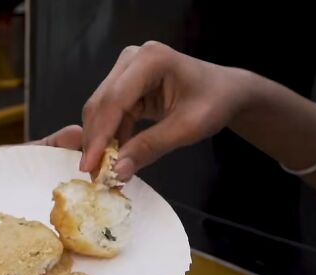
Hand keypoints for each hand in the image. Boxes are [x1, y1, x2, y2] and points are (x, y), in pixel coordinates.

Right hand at [78, 41, 251, 180]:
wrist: (227, 91)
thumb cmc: (215, 103)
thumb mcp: (187, 128)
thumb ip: (151, 147)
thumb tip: (117, 171)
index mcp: (151, 60)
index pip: (115, 100)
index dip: (100, 135)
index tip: (89, 166)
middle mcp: (132, 58)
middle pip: (102, 103)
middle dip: (95, 139)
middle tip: (92, 174)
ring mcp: (127, 69)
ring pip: (101, 109)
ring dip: (100, 139)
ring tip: (101, 169)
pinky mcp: (127, 83)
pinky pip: (111, 112)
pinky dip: (110, 135)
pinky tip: (113, 155)